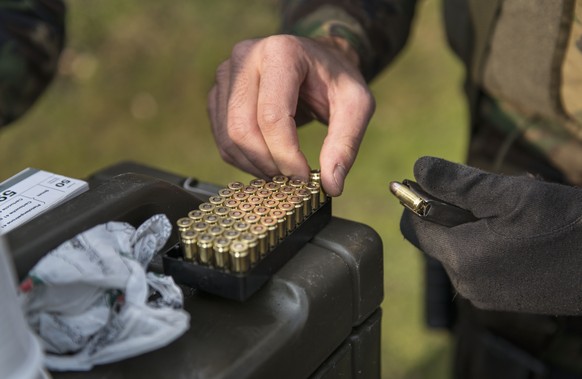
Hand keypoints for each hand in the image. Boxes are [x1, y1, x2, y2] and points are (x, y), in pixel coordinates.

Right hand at [207, 35, 374, 195]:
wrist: (315, 62)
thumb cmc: (336, 81)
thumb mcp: (356, 106)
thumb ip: (345, 143)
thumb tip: (331, 186)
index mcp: (281, 52)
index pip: (272, 116)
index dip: (286, 155)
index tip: (305, 179)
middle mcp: (246, 57)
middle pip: (243, 128)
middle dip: (269, 164)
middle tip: (292, 181)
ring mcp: (226, 74)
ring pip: (228, 137)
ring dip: (255, 166)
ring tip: (282, 173)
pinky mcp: (218, 93)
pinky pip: (222, 139)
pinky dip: (244, 160)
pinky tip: (267, 163)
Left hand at [400, 156, 581, 314]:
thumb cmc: (565, 225)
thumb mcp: (508, 193)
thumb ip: (457, 183)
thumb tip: (417, 168)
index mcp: (460, 259)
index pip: (413, 226)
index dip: (415, 198)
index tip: (429, 176)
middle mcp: (466, 284)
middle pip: (439, 235)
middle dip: (456, 207)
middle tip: (493, 188)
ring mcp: (486, 295)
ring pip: (463, 245)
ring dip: (478, 219)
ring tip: (518, 203)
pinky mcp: (505, 298)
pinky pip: (483, 261)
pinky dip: (492, 238)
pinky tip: (526, 225)